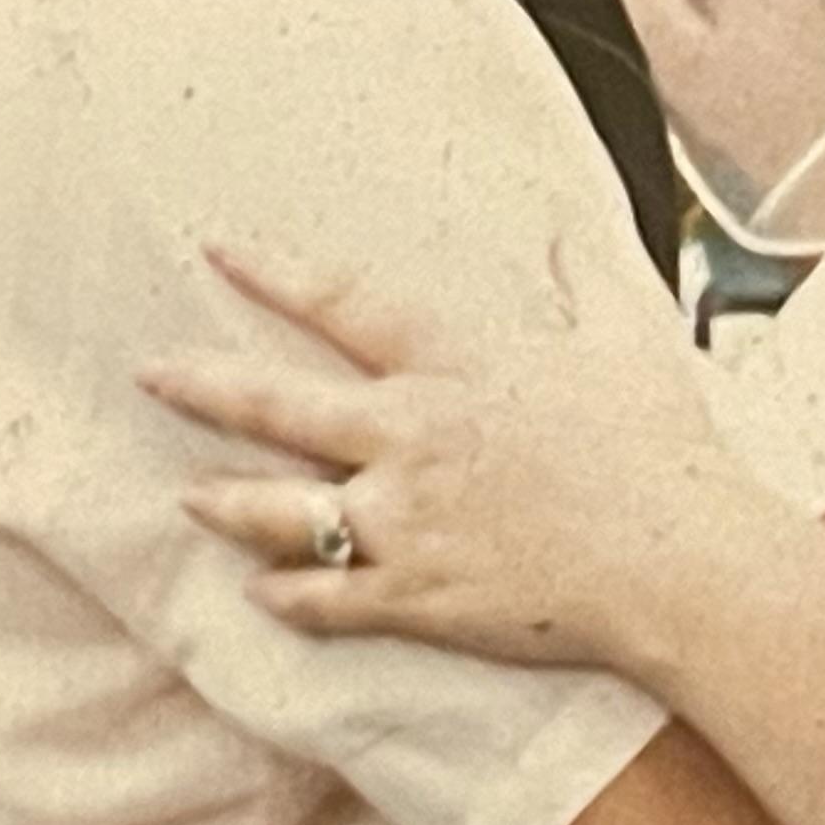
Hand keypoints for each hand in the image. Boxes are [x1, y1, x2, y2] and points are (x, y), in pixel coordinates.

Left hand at [144, 241, 783, 682]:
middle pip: (277, 405)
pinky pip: (326, 598)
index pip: (344, 304)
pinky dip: (287, 597)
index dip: (274, 274)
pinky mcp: (415, 597)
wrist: (674, 559)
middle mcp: (409, 436)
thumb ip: (586, 274)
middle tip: (150, 373)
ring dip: (225, 503)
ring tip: (187, 496)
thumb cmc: (659, 446)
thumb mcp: (628, 334)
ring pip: (281, 511)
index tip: (218, 249)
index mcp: (454, 365)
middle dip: (204, 385)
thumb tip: (565, 226)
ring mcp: (404, 520)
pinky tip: (258, 593)